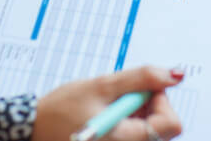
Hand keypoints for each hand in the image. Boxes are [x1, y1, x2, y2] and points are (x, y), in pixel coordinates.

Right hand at [33, 66, 183, 140]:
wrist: (34, 128)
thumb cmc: (63, 109)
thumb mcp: (102, 86)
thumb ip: (141, 78)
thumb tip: (175, 75)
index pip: (171, 124)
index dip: (161, 100)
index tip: (139, 89)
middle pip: (164, 128)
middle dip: (149, 105)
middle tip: (121, 97)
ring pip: (152, 130)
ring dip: (139, 113)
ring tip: (110, 107)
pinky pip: (137, 134)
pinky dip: (130, 121)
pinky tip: (109, 115)